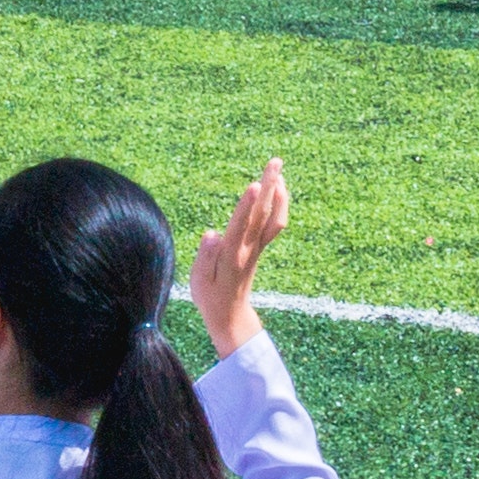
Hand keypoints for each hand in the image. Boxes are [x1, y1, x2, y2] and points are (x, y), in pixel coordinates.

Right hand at [187, 158, 288, 353]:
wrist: (231, 315)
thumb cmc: (210, 296)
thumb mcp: (199, 281)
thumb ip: (204, 257)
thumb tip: (210, 234)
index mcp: (231, 255)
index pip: (241, 225)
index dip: (248, 204)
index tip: (255, 185)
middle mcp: (248, 248)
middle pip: (262, 214)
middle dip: (269, 186)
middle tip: (275, 162)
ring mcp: (256, 247)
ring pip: (273, 217)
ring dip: (277, 192)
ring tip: (278, 170)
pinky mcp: (259, 247)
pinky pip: (274, 223)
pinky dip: (278, 204)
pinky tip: (277, 190)